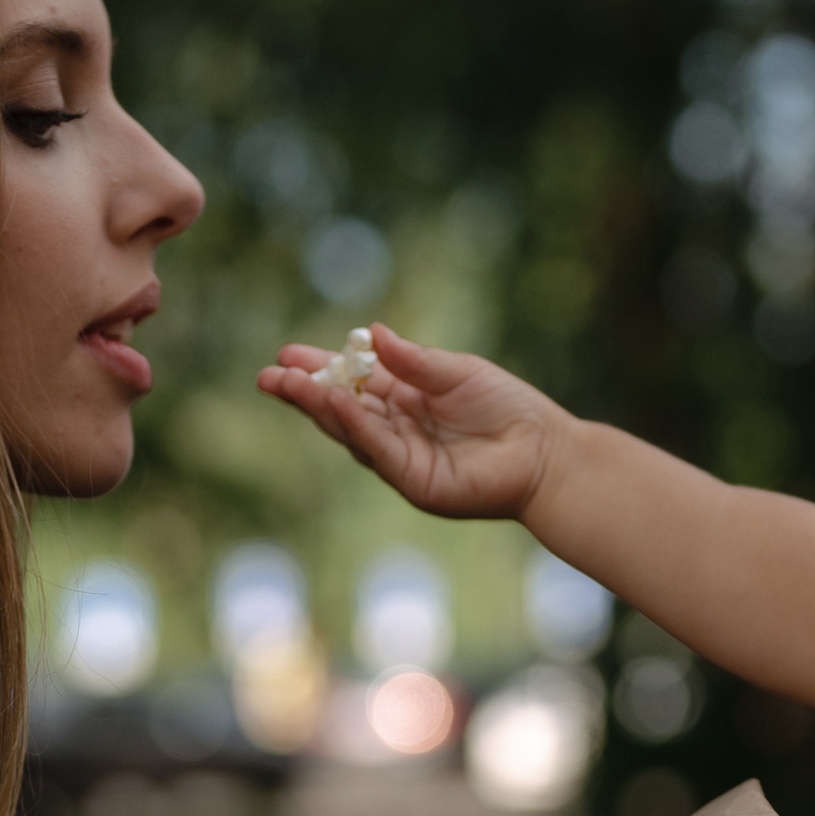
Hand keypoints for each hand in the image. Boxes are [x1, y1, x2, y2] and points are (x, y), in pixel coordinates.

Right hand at [254, 324, 572, 523]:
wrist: (546, 451)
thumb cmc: (508, 409)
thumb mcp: (456, 372)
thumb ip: (413, 360)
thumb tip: (372, 333)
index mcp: (406, 402)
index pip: (353, 385)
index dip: (320, 370)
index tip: (286, 354)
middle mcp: (397, 433)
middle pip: (341, 411)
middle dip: (304, 392)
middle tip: (268, 374)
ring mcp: (403, 460)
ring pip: (352, 432)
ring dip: (320, 407)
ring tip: (290, 384)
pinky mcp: (415, 482)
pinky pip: (379, 450)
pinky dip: (355, 427)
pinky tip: (334, 403)